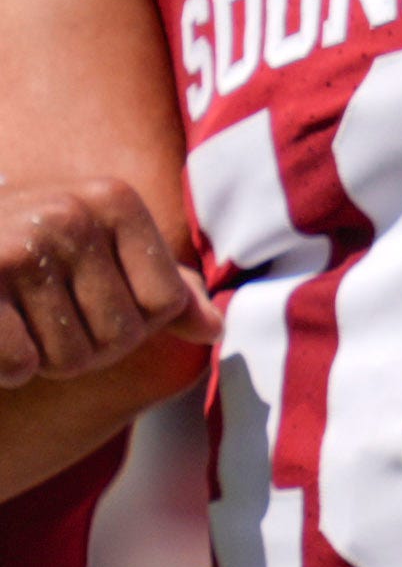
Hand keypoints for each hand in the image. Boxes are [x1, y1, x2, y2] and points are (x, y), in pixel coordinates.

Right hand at [0, 176, 207, 387]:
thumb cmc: (17, 259)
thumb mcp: (90, 256)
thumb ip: (158, 287)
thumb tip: (216, 328)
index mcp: (111, 198)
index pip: (166, 304)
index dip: (131, 324)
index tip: (85, 300)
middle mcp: (69, 213)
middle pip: (123, 335)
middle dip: (84, 347)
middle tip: (39, 315)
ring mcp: (16, 247)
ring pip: (73, 357)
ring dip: (43, 358)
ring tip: (13, 318)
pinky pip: (21, 364)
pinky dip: (6, 368)